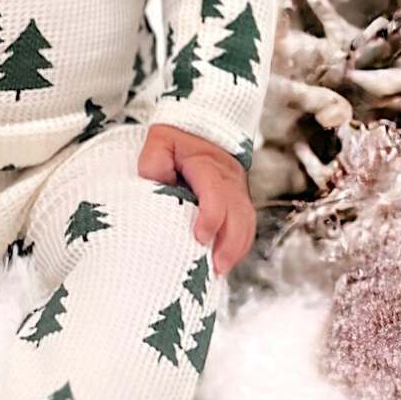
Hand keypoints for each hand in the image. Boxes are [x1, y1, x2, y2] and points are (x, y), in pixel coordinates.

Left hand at [137, 124, 255, 277]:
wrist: (197, 129)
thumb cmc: (176, 140)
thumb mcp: (159, 142)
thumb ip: (154, 162)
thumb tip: (155, 185)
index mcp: (209, 165)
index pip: (217, 193)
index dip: (212, 217)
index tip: (200, 238)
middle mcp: (229, 179)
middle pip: (239, 213)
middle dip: (230, 243)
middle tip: (215, 267)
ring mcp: (237, 190)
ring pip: (246, 221)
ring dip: (236, 248)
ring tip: (220, 270)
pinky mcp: (237, 201)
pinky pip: (246, 225)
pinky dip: (239, 245)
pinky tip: (226, 261)